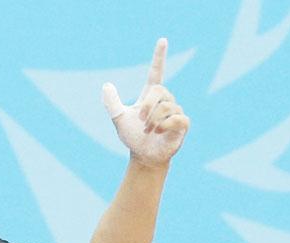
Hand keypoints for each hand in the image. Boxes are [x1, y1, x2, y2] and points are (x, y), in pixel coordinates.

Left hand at [102, 38, 189, 167]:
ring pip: (167, 106)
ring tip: (148, 130)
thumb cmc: (133, 137)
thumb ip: (113, 103)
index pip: (156, 72)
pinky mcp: (183, 124)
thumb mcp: (119, 119)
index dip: (159, 57)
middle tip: (140, 119)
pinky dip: (164, 124)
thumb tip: (106, 85)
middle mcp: (165, 100)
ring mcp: (175, 111)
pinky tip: (157, 132)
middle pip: (159, 90)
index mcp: (150, 96)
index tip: (162, 40)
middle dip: (147, 105)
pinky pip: (177, 118)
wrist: (143, 155)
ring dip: (153, 120)